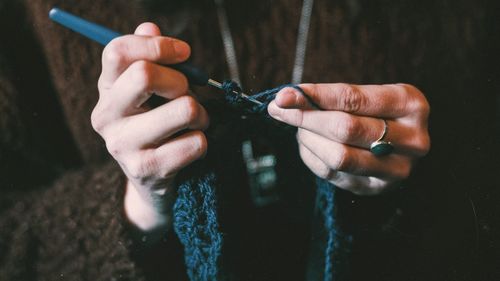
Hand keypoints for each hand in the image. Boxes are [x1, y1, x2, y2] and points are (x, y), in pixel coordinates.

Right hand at [91, 23, 208, 230]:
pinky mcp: (147, 170)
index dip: (158, 45)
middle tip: (187, 95)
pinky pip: (196, 142)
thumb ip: (149, 58)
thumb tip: (149, 26)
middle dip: (182, 82)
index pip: (118, 51)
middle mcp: (106, 117)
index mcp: (106, 90)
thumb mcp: (149, 92)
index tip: (184, 53)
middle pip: (146, 75)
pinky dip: (203, 141)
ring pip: (184, 109)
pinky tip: (190, 147)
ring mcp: (123, 146)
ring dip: (201, 115)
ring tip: (195, 123)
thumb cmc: (156, 126)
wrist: (151, 181)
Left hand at [268, 83, 429, 194]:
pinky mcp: (376, 188)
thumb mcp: (364, 95)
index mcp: (411, 104)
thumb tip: (284, 100)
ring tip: (299, 127)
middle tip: (278, 110)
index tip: (283, 96)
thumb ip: (330, 97)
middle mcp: (412, 140)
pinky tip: (307, 144)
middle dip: (305, 118)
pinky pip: (332, 174)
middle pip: (345, 129)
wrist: (398, 143)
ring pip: (338, 156)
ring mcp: (396, 169)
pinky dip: (311, 157)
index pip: (352, 99)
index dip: (314, 97)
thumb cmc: (375, 112)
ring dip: (308, 139)